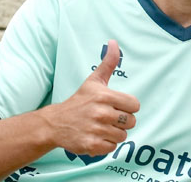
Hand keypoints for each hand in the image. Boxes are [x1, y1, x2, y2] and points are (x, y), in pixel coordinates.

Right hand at [39, 39, 139, 155]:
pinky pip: (112, 148)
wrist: (55, 123)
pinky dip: (105, 144)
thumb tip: (114, 42)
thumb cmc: (79, 101)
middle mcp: (102, 113)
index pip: (135, 105)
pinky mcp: (92, 145)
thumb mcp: (94, 80)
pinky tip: (95, 136)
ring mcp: (97, 130)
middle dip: (121, 121)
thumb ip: (109, 62)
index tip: (115, 106)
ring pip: (122, 136)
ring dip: (113, 133)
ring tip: (99, 127)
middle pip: (131, 122)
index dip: (126, 107)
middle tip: (106, 117)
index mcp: (105, 96)